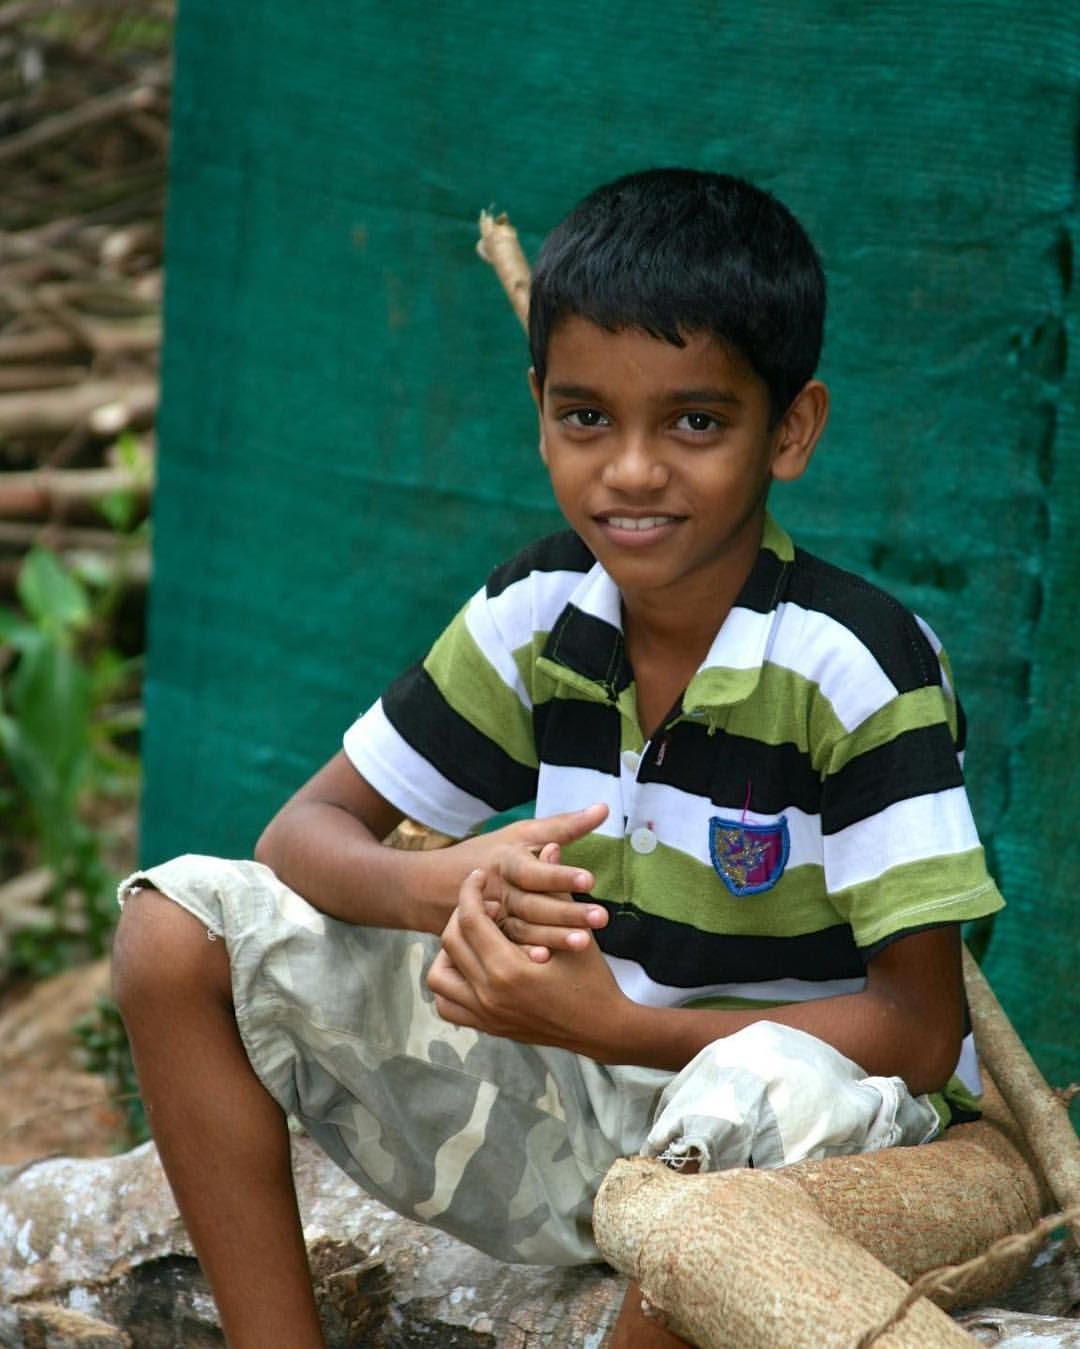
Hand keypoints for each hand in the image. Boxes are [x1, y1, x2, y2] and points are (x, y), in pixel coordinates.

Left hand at [427, 865, 627, 1056]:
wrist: (601, 1029)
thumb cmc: (592, 979)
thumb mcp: (577, 932)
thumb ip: (557, 888)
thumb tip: (549, 847)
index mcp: (508, 970)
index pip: (470, 920)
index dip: (470, 891)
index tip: (479, 877)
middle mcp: (489, 995)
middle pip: (450, 942)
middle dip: (461, 914)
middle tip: (481, 903)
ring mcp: (485, 1014)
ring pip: (439, 977)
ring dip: (449, 952)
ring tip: (473, 937)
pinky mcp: (487, 1026)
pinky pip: (448, 1005)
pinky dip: (451, 984)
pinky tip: (472, 967)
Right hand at [447, 803, 609, 959]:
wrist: (433, 884)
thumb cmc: (490, 852)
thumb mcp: (522, 834)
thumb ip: (564, 826)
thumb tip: (604, 809)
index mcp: (507, 861)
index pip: (534, 870)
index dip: (560, 875)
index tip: (590, 880)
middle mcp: (499, 889)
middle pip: (533, 903)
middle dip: (567, 912)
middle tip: (601, 918)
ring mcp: (491, 916)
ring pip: (523, 929)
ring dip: (553, 937)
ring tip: (584, 943)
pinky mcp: (486, 937)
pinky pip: (507, 947)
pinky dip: (525, 954)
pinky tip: (547, 962)